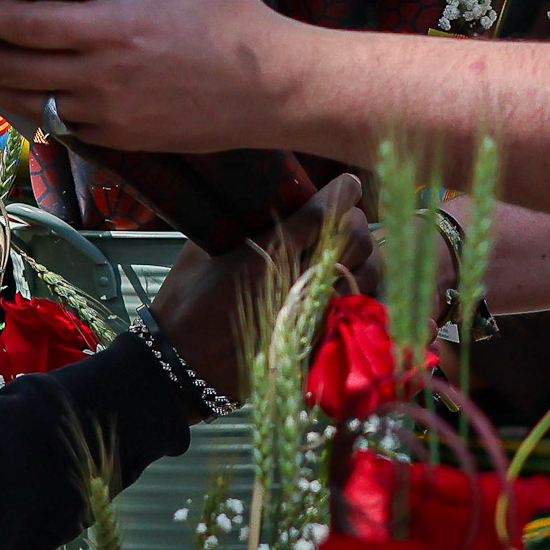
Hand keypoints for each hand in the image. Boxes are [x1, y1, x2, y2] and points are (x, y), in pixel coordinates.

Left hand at [0, 0, 313, 154]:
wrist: (276, 89)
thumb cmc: (235, 15)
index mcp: (114, 31)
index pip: (25, 25)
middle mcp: (103, 80)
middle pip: (9, 70)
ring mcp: (110, 117)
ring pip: (27, 105)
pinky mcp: (121, 140)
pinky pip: (58, 127)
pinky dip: (26, 109)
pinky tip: (6, 94)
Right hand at [141, 176, 367, 402]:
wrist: (182, 366)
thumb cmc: (185, 304)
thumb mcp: (201, 250)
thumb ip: (237, 222)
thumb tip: (265, 199)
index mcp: (268, 256)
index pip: (323, 213)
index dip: (343, 191)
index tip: (346, 184)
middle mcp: (297, 284)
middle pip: (354, 238)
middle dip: (355, 218)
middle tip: (345, 214)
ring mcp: (314, 315)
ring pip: (367, 272)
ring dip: (364, 253)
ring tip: (351, 246)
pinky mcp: (320, 339)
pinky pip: (358, 304)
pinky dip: (359, 284)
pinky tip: (347, 277)